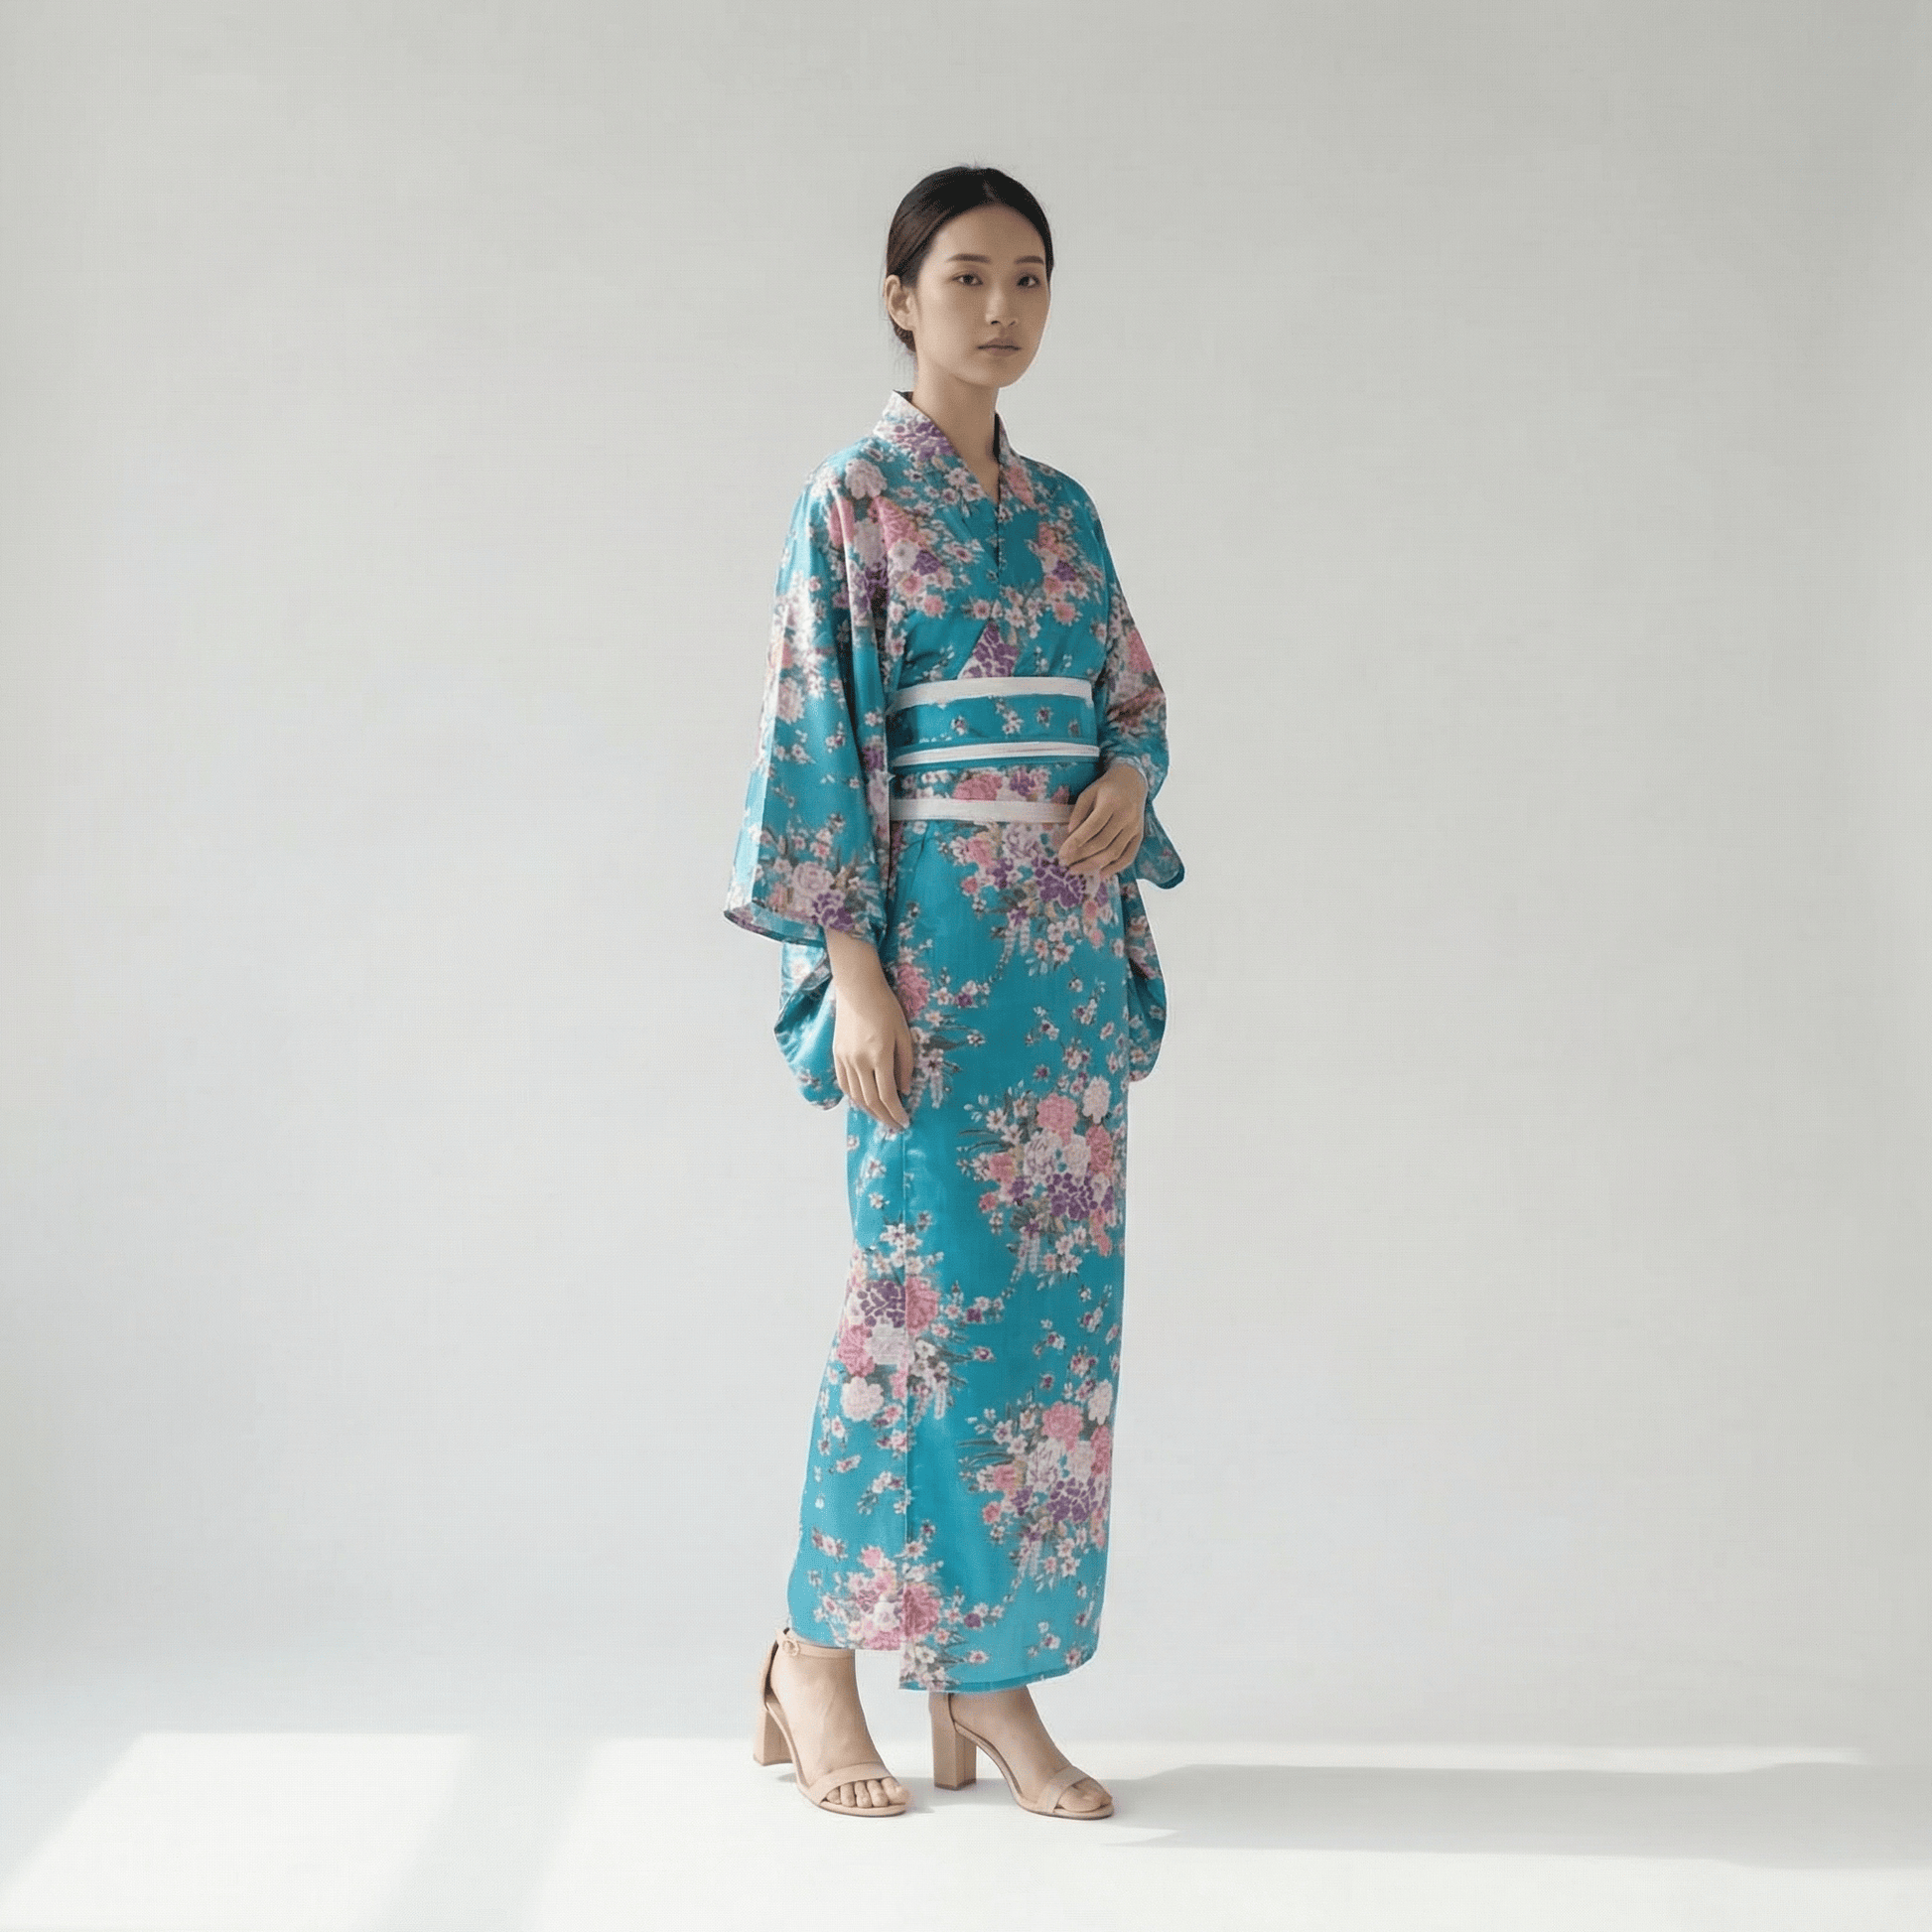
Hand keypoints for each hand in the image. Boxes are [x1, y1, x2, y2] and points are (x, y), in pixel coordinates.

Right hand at [823, 927, 913, 1130]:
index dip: (896, 1112)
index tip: (904, 1121)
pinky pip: (844, 1084)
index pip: (887, 1095)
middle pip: (870, 1100)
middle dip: (884, 1117)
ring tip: (881, 1117)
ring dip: (869, 1111)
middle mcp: (859, 1061)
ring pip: (855, 1095)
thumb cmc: (886, 1007)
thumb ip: (905, 1064)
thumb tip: (904, 1089)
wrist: (857, 989)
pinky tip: (863, 1102)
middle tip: (895, 1126)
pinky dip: (854, 1098)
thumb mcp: (904, 1033)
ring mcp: (845, 1059)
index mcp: (879, 1056)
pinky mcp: (836, 1054)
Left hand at [1057, 762, 1146, 877]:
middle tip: (1066, 864)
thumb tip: (1069, 833)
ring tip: (1077, 869)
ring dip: (1094, 865)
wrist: (1133, 782)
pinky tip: (1101, 874)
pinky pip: (1128, 856)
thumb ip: (1078, 811)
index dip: (1076, 842)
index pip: (1092, 827)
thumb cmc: (1106, 788)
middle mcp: (1126, 816)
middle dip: (1082, 856)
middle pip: (1102, 842)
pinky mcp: (1139, 835)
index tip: (1062, 853)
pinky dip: (1115, 868)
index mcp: (1111, 803)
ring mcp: (1134, 827)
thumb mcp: (1089, 792)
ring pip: (1114, 852)